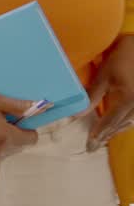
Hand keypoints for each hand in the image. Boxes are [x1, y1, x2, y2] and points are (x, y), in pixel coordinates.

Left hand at [87, 35, 133, 150]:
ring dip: (114, 131)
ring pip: (128, 123)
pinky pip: (133, 117)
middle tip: (92, 147)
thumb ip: (92, 95)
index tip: (89, 146)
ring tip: (101, 138)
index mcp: (128, 100)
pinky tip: (115, 125)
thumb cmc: (122, 57)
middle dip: (106, 136)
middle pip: (120, 126)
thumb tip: (77, 114)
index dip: (98, 135)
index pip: (110, 123)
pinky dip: (122, 123)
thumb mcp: (104, 75)